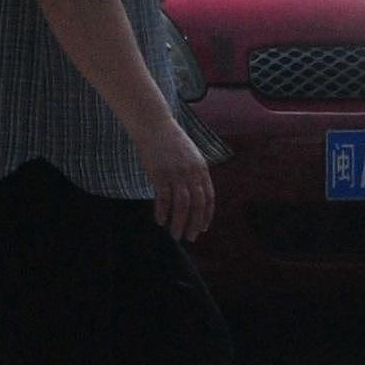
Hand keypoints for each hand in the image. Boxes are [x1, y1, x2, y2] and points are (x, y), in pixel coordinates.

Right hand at [134, 118, 214, 240]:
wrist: (155, 127)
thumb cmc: (172, 143)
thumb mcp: (191, 156)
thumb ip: (195, 174)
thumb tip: (196, 195)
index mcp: (202, 169)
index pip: (208, 197)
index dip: (207, 215)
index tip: (204, 228)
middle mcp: (192, 173)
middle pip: (197, 204)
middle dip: (195, 223)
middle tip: (191, 237)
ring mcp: (176, 174)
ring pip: (182, 205)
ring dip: (179, 222)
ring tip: (176, 235)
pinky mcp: (160, 174)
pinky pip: (163, 198)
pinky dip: (162, 211)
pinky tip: (160, 221)